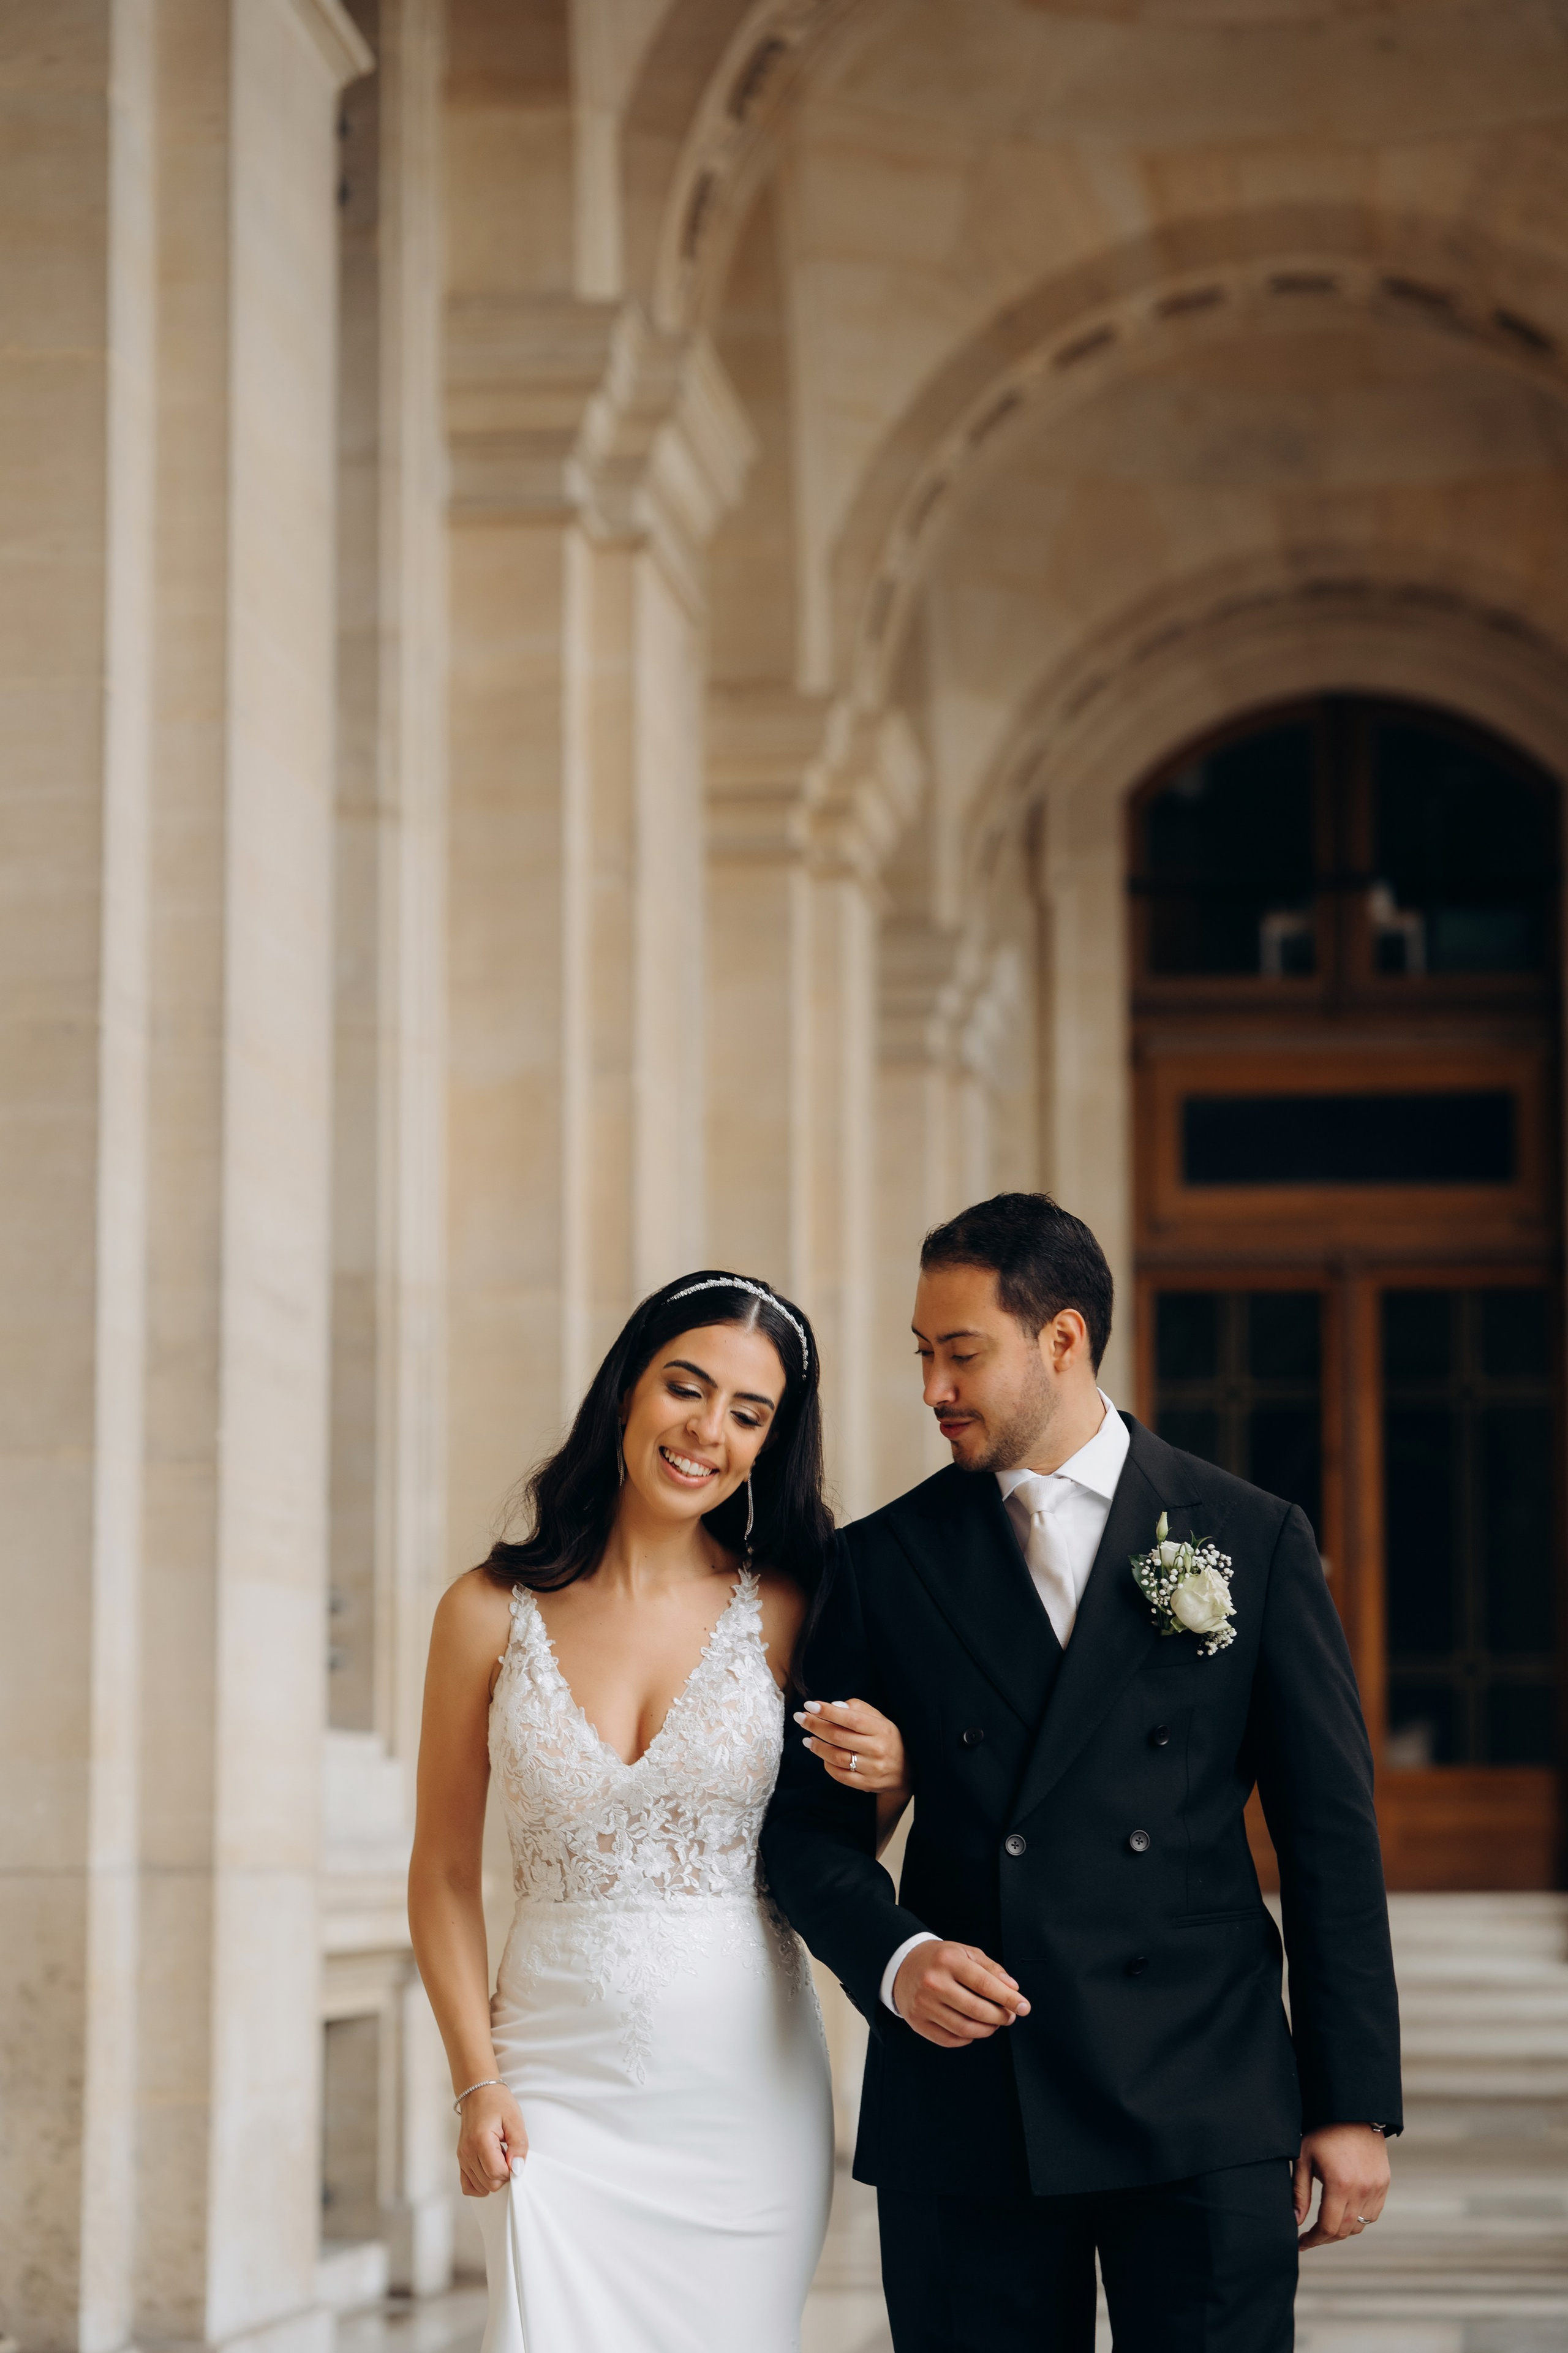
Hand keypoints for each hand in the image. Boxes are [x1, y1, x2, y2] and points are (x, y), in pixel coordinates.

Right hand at [456, 2081, 527, 2195]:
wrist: (478, 2092)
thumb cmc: (496, 2102)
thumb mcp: (515, 2119)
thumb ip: (519, 2145)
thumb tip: (518, 2168)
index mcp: (480, 2141)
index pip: (497, 2173)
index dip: (511, 2169)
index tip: (515, 2156)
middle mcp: (467, 2152)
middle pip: (489, 2183)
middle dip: (504, 2175)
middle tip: (508, 2155)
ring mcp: (462, 2157)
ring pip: (480, 2187)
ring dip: (493, 2177)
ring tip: (498, 2157)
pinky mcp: (461, 2160)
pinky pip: (467, 2186)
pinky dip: (480, 2185)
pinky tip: (488, 2171)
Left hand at [794, 1696, 908, 1794]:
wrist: (905, 1771)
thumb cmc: (886, 1738)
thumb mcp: (879, 1719)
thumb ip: (858, 1708)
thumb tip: (834, 1706)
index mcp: (882, 1729)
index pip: (852, 1719)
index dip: (829, 1712)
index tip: (810, 1705)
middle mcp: (878, 1749)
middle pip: (840, 1737)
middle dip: (816, 1726)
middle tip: (800, 1718)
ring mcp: (872, 1769)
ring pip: (837, 1757)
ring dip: (817, 1747)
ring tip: (807, 1738)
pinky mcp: (866, 1784)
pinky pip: (840, 1775)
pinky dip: (826, 1764)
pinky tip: (821, 1755)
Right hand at [893, 1940, 1029, 2047]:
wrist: (902, 1964)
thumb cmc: (939, 1959)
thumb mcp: (965, 1952)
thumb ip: (991, 1969)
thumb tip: (1012, 1989)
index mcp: (948, 1960)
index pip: (985, 1984)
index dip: (1008, 1998)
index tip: (1024, 2007)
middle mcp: (934, 1982)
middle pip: (977, 2009)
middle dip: (1000, 2016)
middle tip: (1010, 2016)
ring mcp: (923, 2004)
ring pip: (964, 2028)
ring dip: (987, 2030)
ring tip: (994, 2023)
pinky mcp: (917, 2022)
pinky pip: (949, 2039)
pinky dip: (968, 2038)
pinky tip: (973, 2029)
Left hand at [1293, 2124, 1389, 2247]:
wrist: (1353, 2111)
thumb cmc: (1323, 2132)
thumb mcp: (1304, 2158)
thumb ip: (1299, 2192)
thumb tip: (1295, 2221)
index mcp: (1340, 2184)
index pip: (1328, 2227)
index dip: (1313, 2240)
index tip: (1301, 2244)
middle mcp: (1362, 2190)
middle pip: (1345, 2230)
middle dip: (1325, 2238)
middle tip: (1310, 2237)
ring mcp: (1376, 2188)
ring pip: (1360, 2225)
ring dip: (1342, 2230)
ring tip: (1325, 2225)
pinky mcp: (1384, 2184)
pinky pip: (1372, 2214)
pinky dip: (1358, 2219)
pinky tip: (1344, 2212)